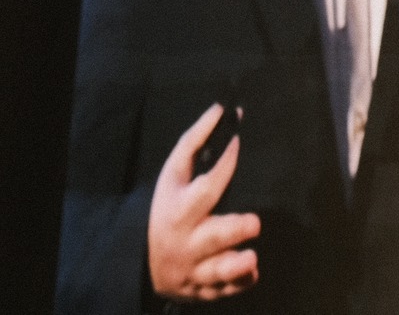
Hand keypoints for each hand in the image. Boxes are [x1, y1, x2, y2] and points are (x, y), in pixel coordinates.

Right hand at [148, 104, 260, 301]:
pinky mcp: (203, 289)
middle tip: (254, 222)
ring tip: (251, 259)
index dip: (225, 163)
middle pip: (212, 236)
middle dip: (232, 230)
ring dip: (235, 266)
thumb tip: (222, 108)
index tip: (241, 142)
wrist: (145, 259)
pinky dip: (238, 284)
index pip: (206, 186)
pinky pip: (223, 291)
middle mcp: (187, 240)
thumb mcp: (172, 174)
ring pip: (216, 272)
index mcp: (180, 208)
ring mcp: (195, 268)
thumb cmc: (167, 205)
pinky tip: (252, 272)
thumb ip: (196, 141)